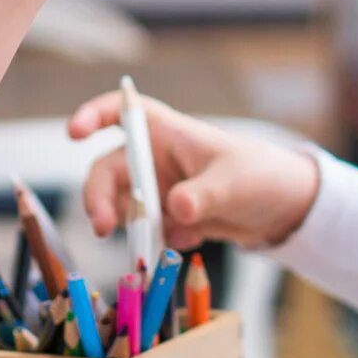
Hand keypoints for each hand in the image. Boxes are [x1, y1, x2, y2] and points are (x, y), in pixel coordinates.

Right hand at [68, 89, 320, 251]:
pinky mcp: (168, 219)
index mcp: (169, 133)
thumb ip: (204, 196)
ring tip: (151, 245)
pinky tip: (195, 238)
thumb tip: (176, 209)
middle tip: (103, 227)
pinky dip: (161, 241)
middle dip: (99, 197)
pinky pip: (149, 233)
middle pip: (109, 171)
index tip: (74, 133)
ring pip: (123, 207)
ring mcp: (159, 191)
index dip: (94, 115)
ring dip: (127, 227)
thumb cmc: (261, 176)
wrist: (283, 211)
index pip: (124, 113)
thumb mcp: (234, 183)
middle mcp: (156, 160)